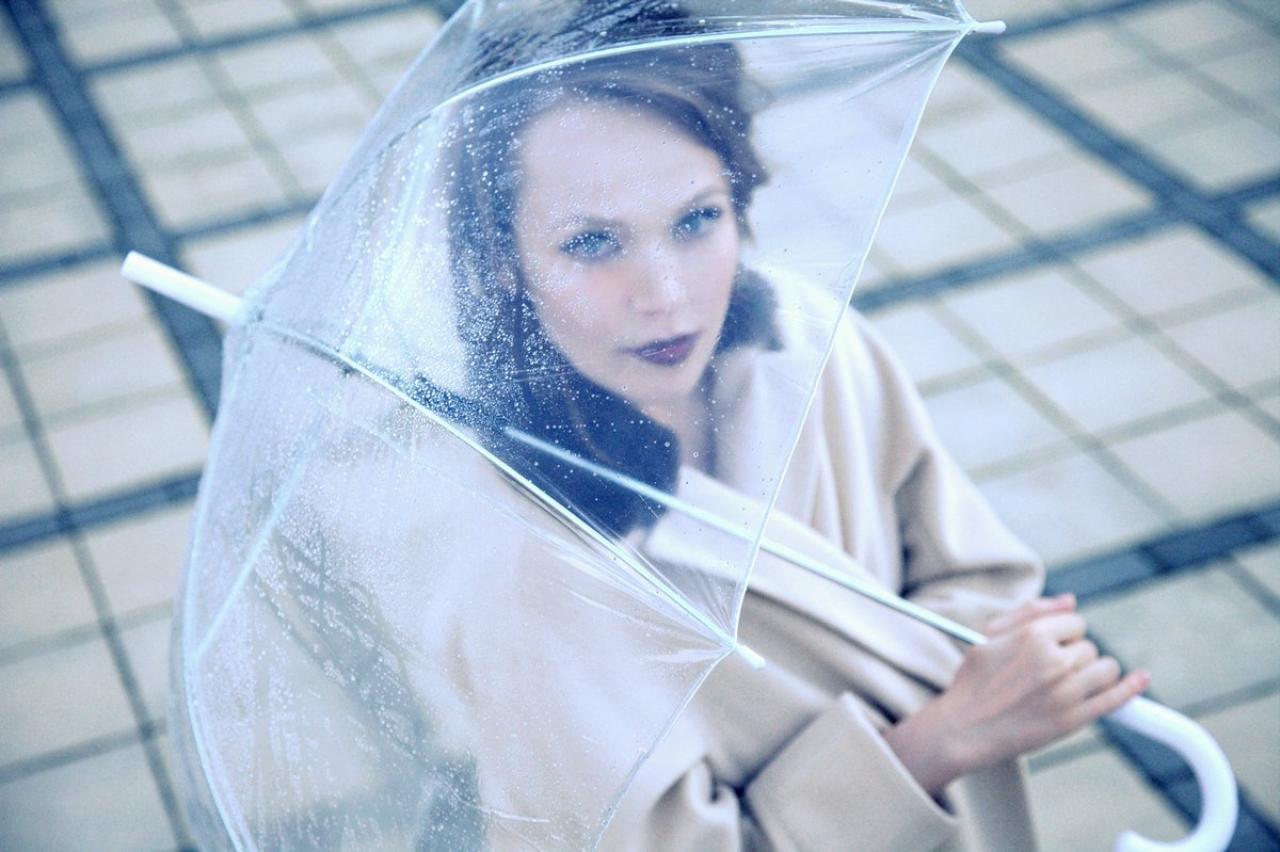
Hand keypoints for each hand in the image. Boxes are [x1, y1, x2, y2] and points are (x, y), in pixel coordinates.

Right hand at [884, 594, 1149, 796]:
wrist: (964, 729)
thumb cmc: (974, 680)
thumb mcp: (990, 636)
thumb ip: (1031, 612)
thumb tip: (1071, 600)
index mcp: (1032, 636)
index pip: (1074, 621)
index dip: (1065, 632)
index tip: (1053, 644)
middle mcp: (1054, 661)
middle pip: (1089, 646)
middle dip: (1075, 654)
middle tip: (1050, 669)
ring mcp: (1066, 692)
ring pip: (1105, 668)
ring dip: (1096, 670)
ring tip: (1075, 679)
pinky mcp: (1073, 720)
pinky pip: (1114, 700)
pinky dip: (1132, 688)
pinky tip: (1142, 678)